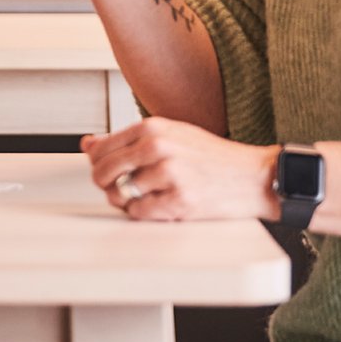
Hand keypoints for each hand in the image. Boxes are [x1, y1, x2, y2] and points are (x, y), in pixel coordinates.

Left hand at [84, 117, 278, 222]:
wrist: (253, 176)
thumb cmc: (212, 157)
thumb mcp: (170, 135)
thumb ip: (128, 139)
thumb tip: (88, 144)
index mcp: (153, 127)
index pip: (101, 148)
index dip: (98, 165)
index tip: (107, 171)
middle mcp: (158, 146)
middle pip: (103, 171)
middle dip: (106, 184)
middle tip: (119, 188)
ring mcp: (168, 173)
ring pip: (119, 194)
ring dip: (126, 201)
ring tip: (144, 196)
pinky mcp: (179, 200)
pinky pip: (139, 213)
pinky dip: (143, 214)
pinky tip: (158, 205)